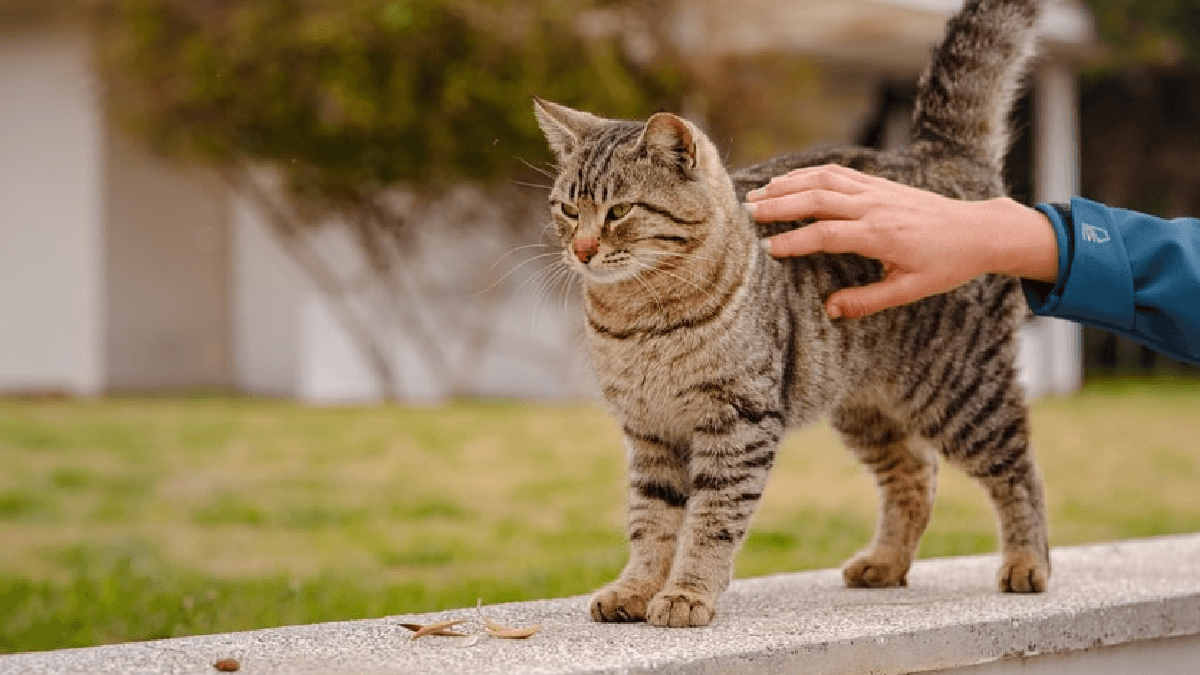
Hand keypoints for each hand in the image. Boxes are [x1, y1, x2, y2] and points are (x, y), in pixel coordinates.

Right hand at [746, 164, 1058, 317]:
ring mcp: (877, 190)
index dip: (793, 241)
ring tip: (758, 194)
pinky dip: (809, 173)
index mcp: (880, 236)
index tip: (767, 250)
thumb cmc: (946, 265)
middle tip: (747, 213)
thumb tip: (828, 310)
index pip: (825, 234)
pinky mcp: (880, 183)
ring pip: (824, 180)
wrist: (979, 231)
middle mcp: (875, 207)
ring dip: (788, 185)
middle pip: (817, 199)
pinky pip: (838, 172)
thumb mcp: (909, 291)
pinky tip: (789, 180)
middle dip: (779, 205)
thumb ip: (866, 301)